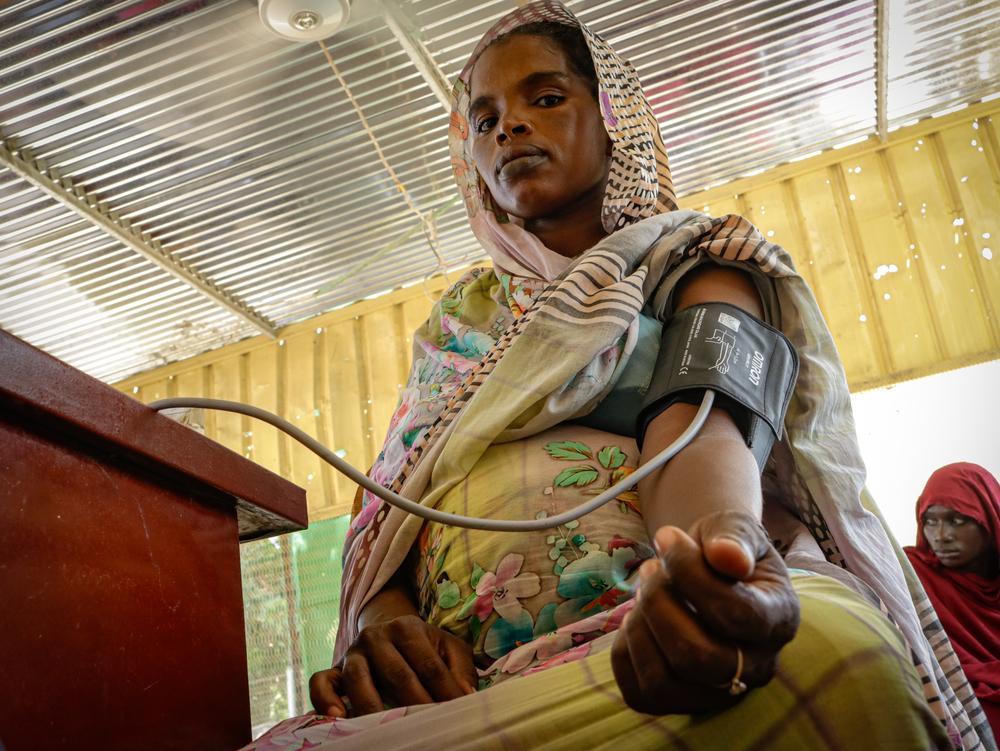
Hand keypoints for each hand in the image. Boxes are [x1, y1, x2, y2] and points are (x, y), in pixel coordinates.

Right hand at [309, 614, 476, 717]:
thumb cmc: (424, 646)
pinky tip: (338, 717)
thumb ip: (460, 668)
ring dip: (373, 706)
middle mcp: (376, 636)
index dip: (445, 691)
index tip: (457, 712)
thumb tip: (465, 695)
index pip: (428, 664)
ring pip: (357, 678)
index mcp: (407, 627)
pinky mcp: (334, 668)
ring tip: (387, 729)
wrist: (387, 631)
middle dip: (415, 703)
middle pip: (396, 674)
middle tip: (430, 727)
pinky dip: (324, 699)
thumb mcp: (448, 648)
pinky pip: (321, 682)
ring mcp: (353, 652)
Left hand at [611, 509, 799, 714]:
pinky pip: (641, 693)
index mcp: (779, 619)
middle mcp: (759, 665)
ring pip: (664, 683)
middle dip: (658, 604)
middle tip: (650, 569)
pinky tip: (637, 619)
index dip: (689, 574)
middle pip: (698, 658)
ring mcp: (722, 691)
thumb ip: (733, 537)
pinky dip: (624, 651)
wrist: (711, 570)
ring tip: (643, 592)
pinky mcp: (684, 702)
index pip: (736, 614)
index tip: (667, 538)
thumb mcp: (733, 528)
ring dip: (638, 628)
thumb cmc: (722, 548)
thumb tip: (728, 556)